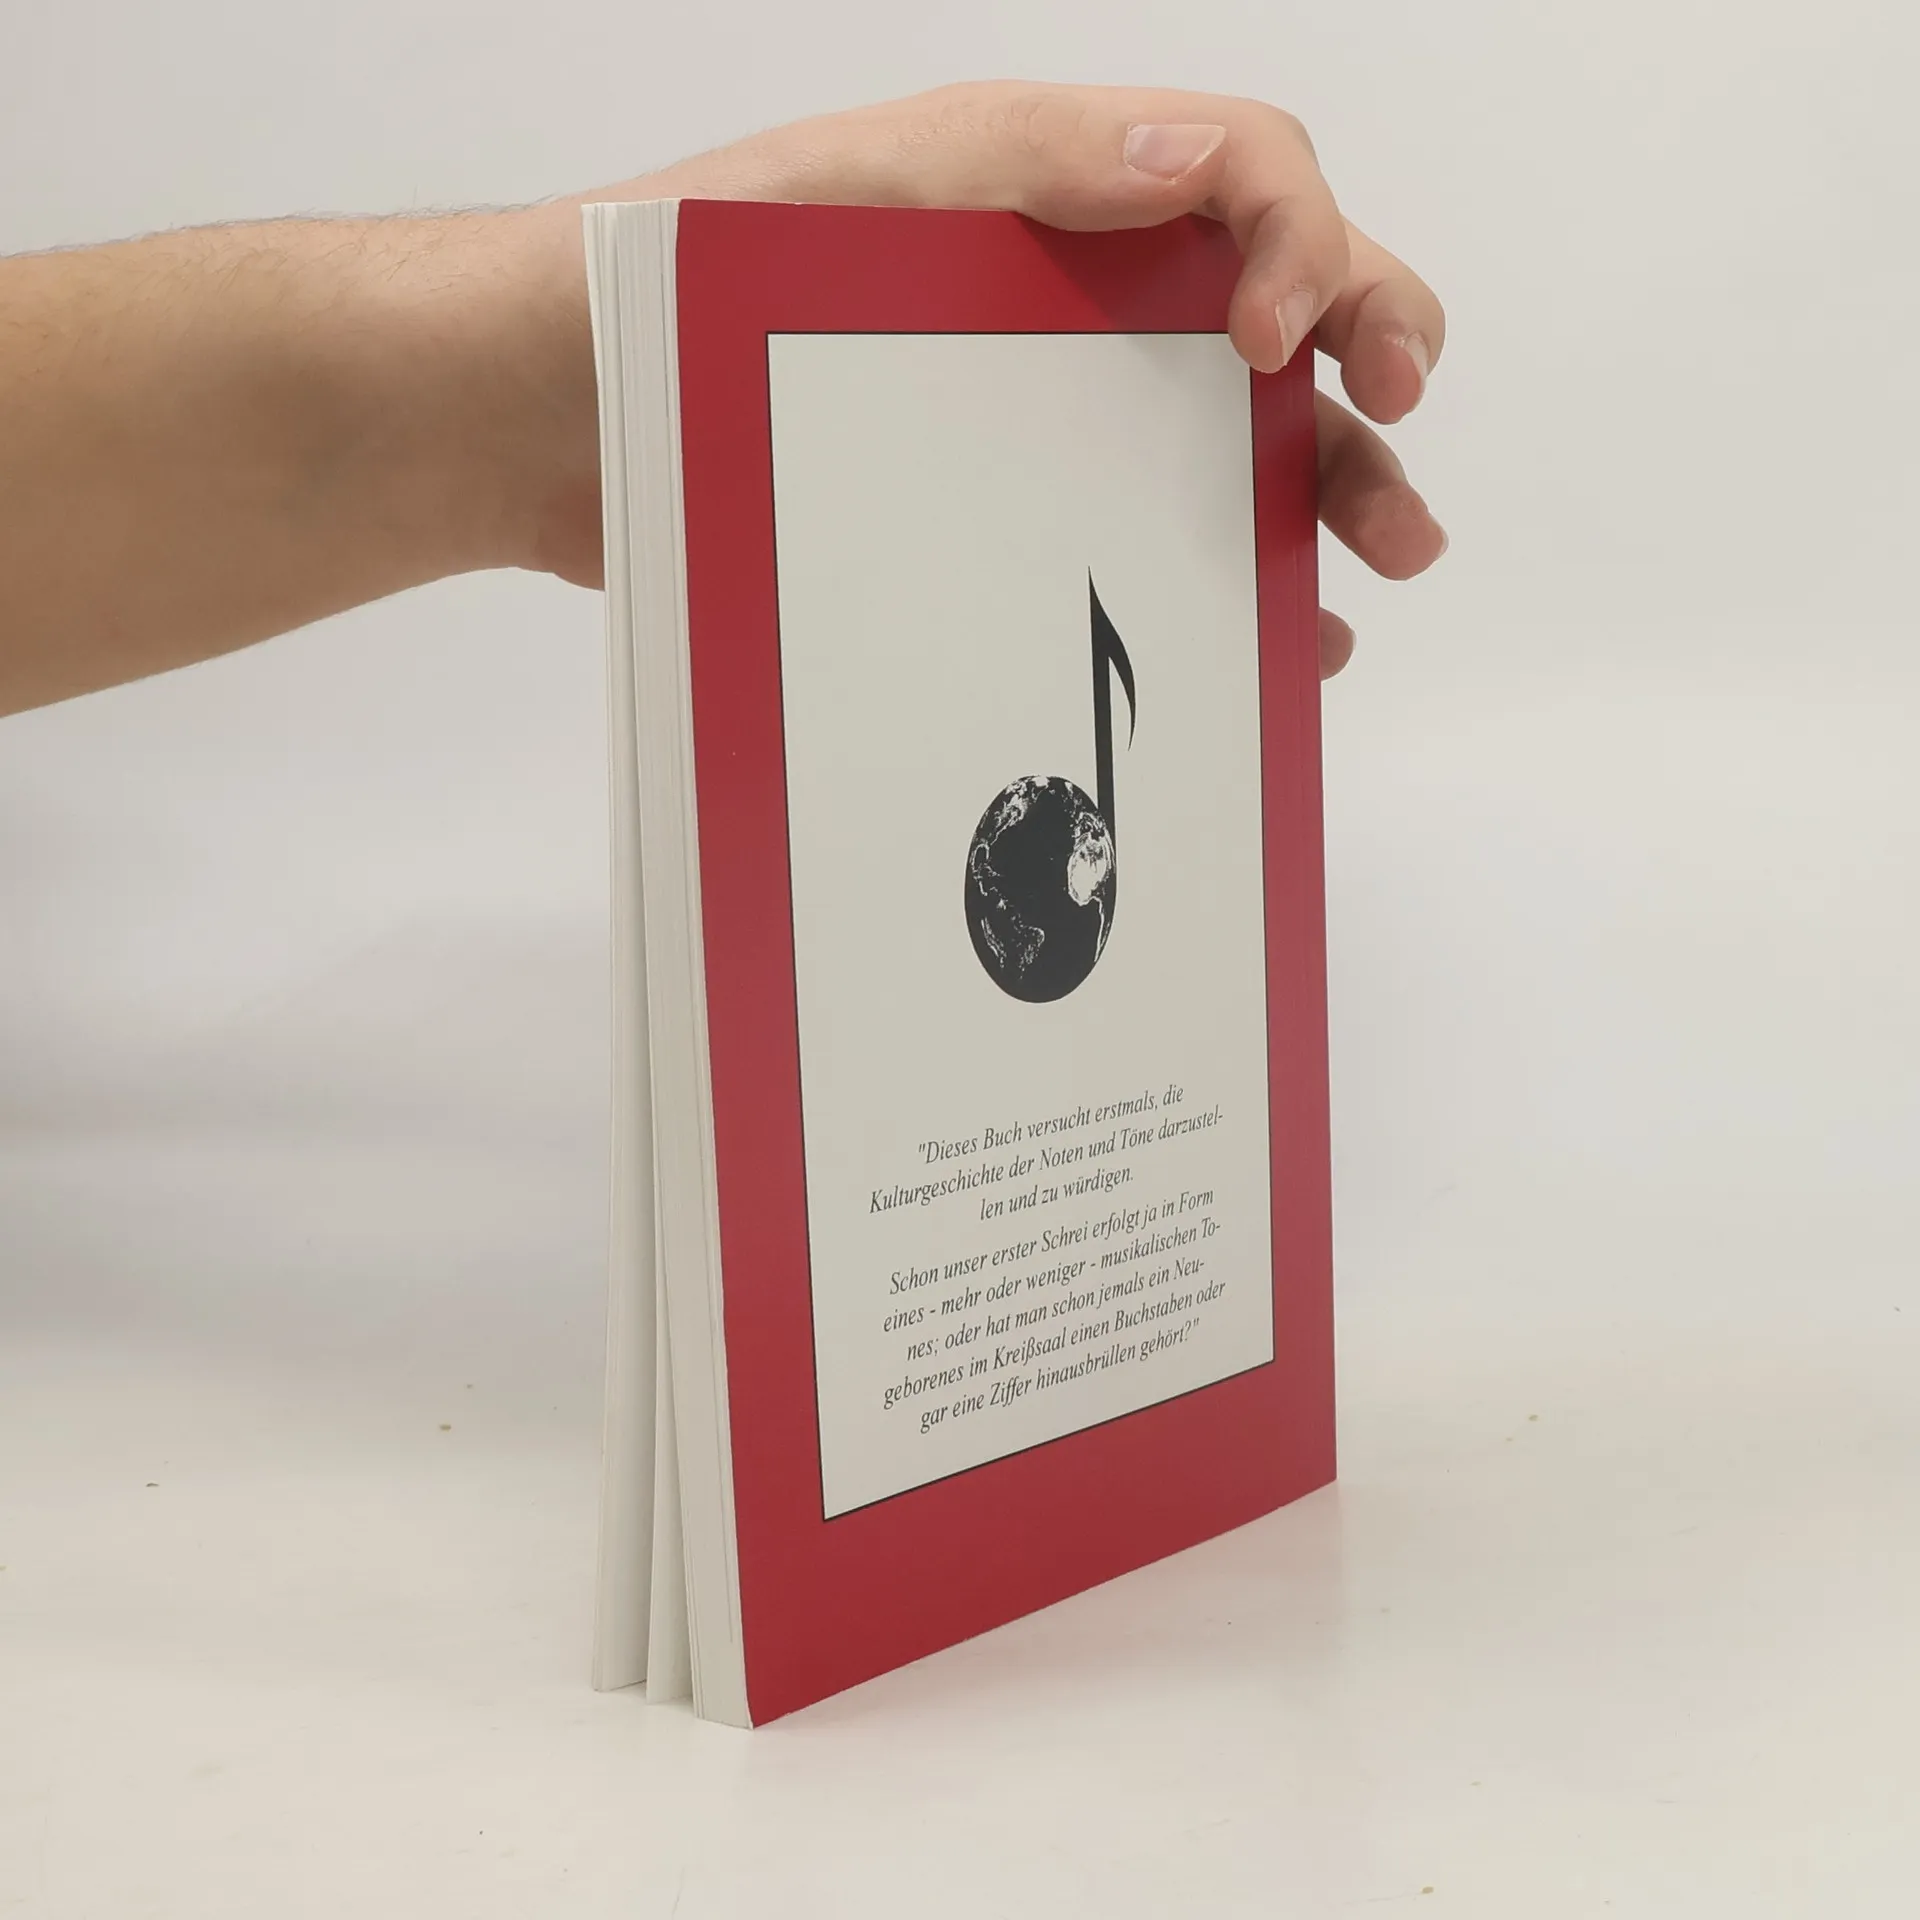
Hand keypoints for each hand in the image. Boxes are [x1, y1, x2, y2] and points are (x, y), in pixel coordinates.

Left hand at [526, 82, 1448, 677]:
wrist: (546, 421)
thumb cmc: (668, 289)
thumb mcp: (846, 196)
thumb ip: (1021, 166)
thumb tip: (1200, 163)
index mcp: (1043, 195)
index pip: (1239, 178)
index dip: (1306, 242)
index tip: (1286, 345)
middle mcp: (1063, 297)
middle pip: (1267, 306)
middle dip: (1367, 360)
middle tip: (1405, 429)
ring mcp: (1038, 411)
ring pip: (1224, 437)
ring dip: (1324, 488)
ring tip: (1383, 557)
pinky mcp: (1000, 513)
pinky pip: (1142, 539)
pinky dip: (1224, 582)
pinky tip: (1276, 639)